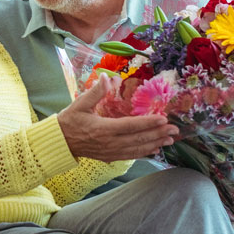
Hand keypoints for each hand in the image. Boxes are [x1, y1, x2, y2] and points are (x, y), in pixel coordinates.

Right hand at [57, 74, 177, 161]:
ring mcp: (111, 152)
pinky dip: (144, 153)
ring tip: (169, 140)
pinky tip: (155, 149)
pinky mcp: (110, 157)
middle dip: (157, 134)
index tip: (163, 119)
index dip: (147, 123)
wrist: (59, 142)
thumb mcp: (80, 104)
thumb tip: (106, 76)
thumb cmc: (70, 120)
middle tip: (174, 130)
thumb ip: (95, 92)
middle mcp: (109, 143)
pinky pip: (131, 156)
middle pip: (138, 139)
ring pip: (137, 149)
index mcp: (103, 129)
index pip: (130, 126)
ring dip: (155, 144)